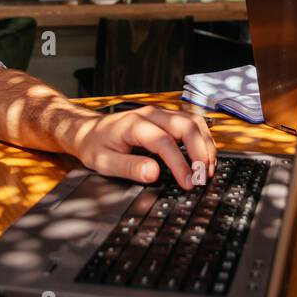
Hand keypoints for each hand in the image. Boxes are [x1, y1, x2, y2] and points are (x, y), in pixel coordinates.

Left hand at [72, 106, 216, 187]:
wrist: (88, 130)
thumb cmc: (95, 145)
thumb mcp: (104, 162)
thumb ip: (129, 167)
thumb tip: (153, 173)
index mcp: (134, 124)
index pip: (164, 142)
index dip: (179, 163)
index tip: (187, 182)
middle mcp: (150, 114)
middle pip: (186, 126)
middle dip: (200, 152)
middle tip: (203, 177)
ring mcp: (160, 114)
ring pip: (193, 122)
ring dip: (205, 145)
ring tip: (207, 169)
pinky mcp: (165, 118)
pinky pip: (190, 124)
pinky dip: (201, 140)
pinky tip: (203, 157)